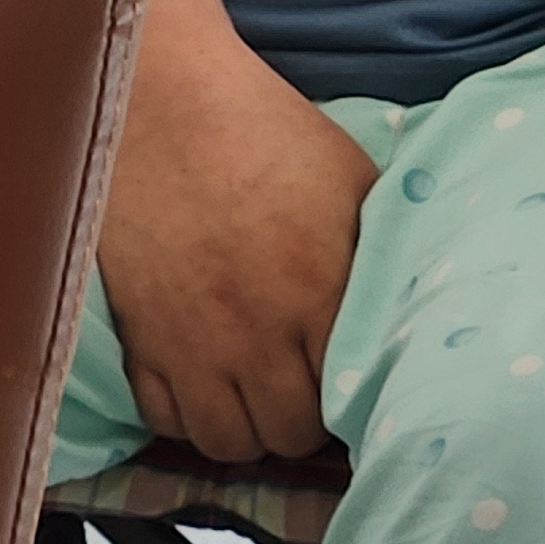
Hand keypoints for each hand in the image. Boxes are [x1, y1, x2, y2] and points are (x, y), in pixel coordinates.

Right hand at [94, 21, 377, 462]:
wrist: (164, 100)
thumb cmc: (266, 130)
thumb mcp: (352, 181)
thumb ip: (378, 254)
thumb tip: (404, 308)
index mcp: (320, 293)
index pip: (348, 398)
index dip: (354, 398)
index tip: (350, 382)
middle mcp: (257, 334)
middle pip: (288, 433)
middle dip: (301, 418)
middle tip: (302, 386)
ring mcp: (192, 343)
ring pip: (225, 443)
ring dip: (246, 425)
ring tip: (254, 392)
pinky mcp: (140, 337)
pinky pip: (163, 418)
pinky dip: (186, 413)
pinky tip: (204, 378)